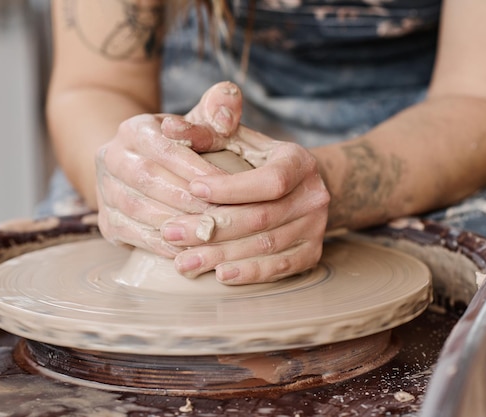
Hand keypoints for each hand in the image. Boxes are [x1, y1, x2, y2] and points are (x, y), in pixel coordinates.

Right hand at [95, 82, 242, 255]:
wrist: (138, 168)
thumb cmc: (180, 147)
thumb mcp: (196, 123)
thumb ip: (217, 109)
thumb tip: (228, 103)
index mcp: (132, 129)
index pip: (165, 148)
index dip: (198, 167)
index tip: (231, 183)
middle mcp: (110, 157)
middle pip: (149, 180)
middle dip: (189, 199)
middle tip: (225, 214)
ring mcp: (104, 192)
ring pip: (139, 210)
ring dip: (177, 223)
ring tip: (212, 233)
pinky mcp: (106, 222)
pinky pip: (134, 236)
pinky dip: (165, 245)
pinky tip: (193, 249)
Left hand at [161, 109, 329, 284]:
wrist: (298, 189)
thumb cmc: (255, 162)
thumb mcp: (236, 141)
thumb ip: (205, 132)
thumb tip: (169, 127)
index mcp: (298, 161)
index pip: (269, 180)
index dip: (230, 188)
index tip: (192, 188)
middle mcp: (313, 195)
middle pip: (261, 217)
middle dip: (212, 226)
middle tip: (171, 232)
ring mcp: (316, 227)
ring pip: (265, 246)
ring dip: (222, 255)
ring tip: (183, 261)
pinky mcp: (311, 254)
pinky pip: (279, 268)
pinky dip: (248, 273)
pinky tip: (219, 275)